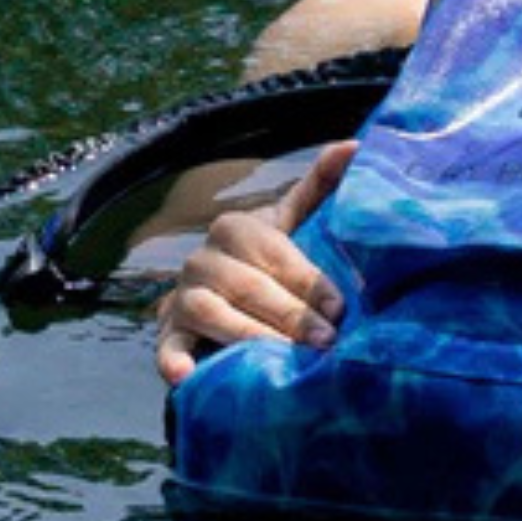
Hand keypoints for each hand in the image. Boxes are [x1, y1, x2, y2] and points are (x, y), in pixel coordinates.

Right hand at [156, 140, 353, 385]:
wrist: (224, 300)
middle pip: (246, 284)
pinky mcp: (169, 333)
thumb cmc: (269, 263)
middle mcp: (203, 258)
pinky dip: (172, 360)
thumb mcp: (293, 226)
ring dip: (249, 335)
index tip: (341, 308)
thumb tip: (355, 144)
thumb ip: (319, 188)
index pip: (273, 251)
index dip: (308, 280)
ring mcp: (182, 296)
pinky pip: (167, 346)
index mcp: (235, 228)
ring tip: (286, 358)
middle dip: (290, 314)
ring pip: (211, 312)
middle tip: (327, 340)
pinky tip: (185, 376)